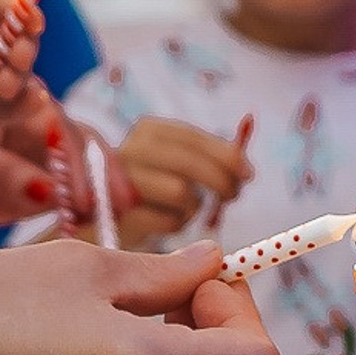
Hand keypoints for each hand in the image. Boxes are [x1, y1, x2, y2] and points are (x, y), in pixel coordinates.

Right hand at [114, 118, 252, 248]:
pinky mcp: (123, 215)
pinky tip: (167, 221)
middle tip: (232, 195)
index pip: (195, 138)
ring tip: (188, 209)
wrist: (107, 215)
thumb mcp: (180, 164)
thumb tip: (246, 168)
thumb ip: (212, 159)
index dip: (227, 155)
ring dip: (195, 206)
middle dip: (221, 181)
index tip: (248, 174)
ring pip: (181, 192)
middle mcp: (131, 149)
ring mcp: (122, 182)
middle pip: (189, 163)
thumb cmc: (155, 187)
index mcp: (149, 130)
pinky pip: (170, 221)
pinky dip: (179, 224)